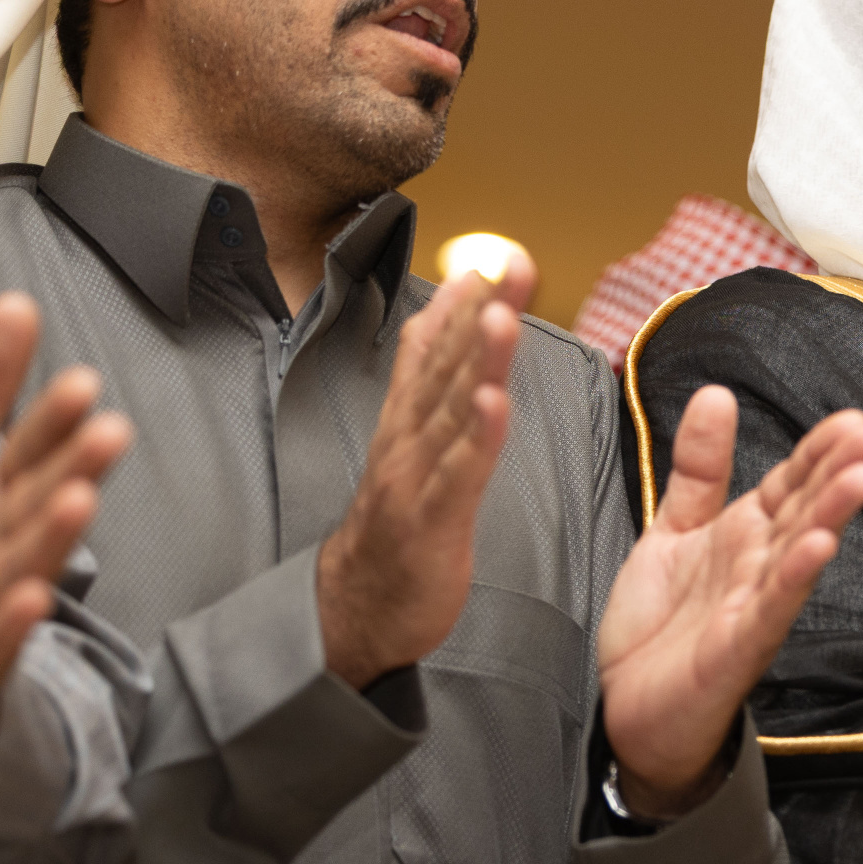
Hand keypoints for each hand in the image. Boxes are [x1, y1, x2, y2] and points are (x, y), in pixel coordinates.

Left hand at [0, 294, 131, 806]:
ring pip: (21, 568)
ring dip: (52, 538)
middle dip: (72, 471)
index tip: (81, 382)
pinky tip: (30, 603)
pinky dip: (6, 630)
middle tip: (108, 432)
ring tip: (78, 502)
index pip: (26, 454)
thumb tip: (17, 303)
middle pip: (35, 506)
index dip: (51, 422)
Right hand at [315, 259, 536, 690]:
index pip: (436, 349)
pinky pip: (458, 473)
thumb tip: (443, 319)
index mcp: (407, 421)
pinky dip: (476, 436)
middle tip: (508, 261)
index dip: (465, 301)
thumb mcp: (409, 446)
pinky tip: (493, 402)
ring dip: (476, 359)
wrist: (354, 608)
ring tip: (500, 313)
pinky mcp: (431, 519)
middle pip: (446, 365)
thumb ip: (426, 382)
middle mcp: (407, 439)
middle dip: (480, 310)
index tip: (494, 255)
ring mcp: (415, 477)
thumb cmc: (393, 526)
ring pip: (450, 409)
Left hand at [597, 389, 862, 816]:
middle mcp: (759, 567)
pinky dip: (794, 578)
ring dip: (832, 516)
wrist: (625, 712)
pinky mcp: (737, 648)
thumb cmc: (658, 627)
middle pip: (806, 509)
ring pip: (799, 553)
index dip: (820, 449)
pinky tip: (818, 547)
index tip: (855, 418)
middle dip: (841, 471)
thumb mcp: (671, 529)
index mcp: (746, 535)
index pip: (793, 482)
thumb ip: (699, 468)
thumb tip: (717, 395)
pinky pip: (770, 608)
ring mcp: (753, 608)